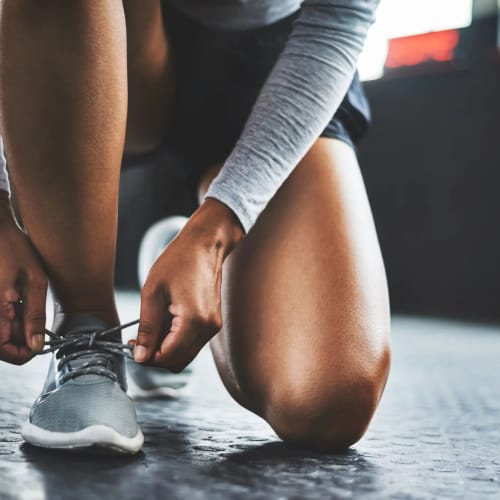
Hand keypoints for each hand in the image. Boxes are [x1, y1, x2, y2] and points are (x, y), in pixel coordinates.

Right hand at [0, 193, 46, 363]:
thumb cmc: (13, 248)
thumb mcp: (33, 281)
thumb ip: (34, 316)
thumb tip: (35, 346)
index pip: (6, 352)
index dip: (25, 351)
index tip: (39, 340)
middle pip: (2, 344)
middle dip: (20, 336)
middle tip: (33, 315)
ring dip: (13, 326)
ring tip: (23, 302)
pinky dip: (6, 315)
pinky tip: (14, 298)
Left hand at [133, 198, 242, 370]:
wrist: (206, 244)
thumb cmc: (179, 260)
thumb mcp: (153, 291)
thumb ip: (147, 328)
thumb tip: (141, 356)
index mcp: (194, 320)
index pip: (168, 357)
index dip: (146, 357)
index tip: (131, 344)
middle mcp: (208, 327)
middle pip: (178, 362)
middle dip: (155, 356)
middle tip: (137, 340)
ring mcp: (213, 326)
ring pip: (185, 355)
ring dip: (166, 349)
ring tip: (151, 327)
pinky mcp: (213, 322)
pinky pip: (192, 343)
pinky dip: (176, 340)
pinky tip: (166, 322)